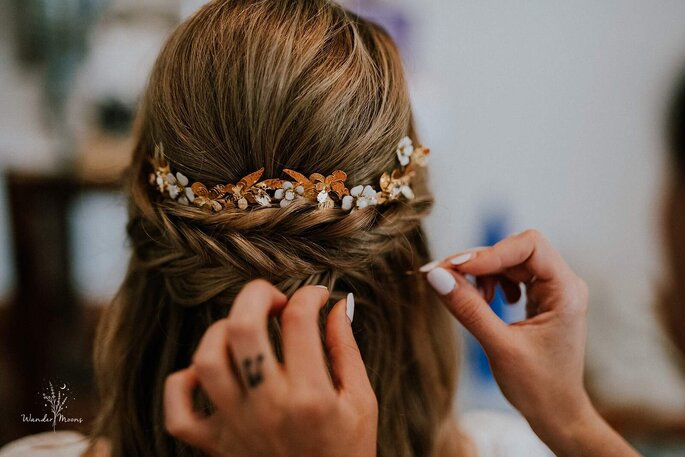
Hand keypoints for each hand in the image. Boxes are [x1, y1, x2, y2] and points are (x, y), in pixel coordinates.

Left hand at [163, 280, 377, 456]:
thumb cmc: (347, 451)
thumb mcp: (361, 401)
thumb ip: (346, 349)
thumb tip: (336, 304)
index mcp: (311, 396)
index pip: (298, 320)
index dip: (309, 295)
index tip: (316, 296)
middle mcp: (268, 408)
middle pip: (241, 328)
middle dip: (256, 295)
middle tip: (273, 299)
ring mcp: (236, 428)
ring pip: (206, 360)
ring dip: (221, 332)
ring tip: (244, 332)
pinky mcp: (215, 446)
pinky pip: (178, 412)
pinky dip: (183, 384)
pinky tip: (208, 373)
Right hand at [423, 230, 639, 456]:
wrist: (557, 415)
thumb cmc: (538, 388)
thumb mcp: (499, 347)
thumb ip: (469, 309)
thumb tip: (437, 277)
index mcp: (566, 291)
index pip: (530, 246)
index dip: (491, 252)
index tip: (457, 266)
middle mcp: (563, 284)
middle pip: (516, 250)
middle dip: (480, 261)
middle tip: (445, 275)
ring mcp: (552, 290)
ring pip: (510, 262)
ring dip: (483, 273)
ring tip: (468, 297)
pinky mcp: (540, 299)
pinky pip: (511, 276)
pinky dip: (490, 283)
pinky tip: (485, 301)